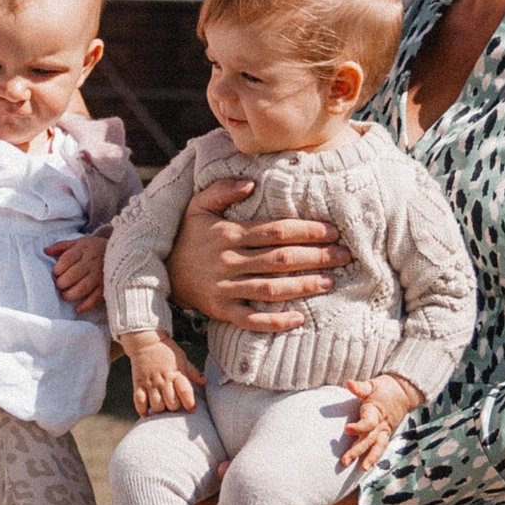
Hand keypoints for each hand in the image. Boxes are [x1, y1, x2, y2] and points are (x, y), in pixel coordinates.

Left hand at [49, 230, 108, 316]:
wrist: (120, 251)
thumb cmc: (94, 248)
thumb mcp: (79, 242)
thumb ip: (62, 247)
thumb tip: (45, 251)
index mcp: (83, 249)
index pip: (68, 258)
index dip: (59, 267)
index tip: (55, 273)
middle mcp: (92, 262)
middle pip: (74, 274)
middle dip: (63, 282)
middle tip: (59, 285)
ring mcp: (100, 275)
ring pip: (83, 287)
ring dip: (71, 294)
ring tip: (64, 295)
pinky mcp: (106, 286)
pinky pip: (96, 298)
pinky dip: (86, 305)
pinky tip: (77, 308)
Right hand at [122, 333, 202, 419]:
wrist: (146, 342)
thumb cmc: (167, 351)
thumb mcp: (182, 359)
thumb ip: (193, 372)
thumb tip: (205, 382)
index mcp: (176, 373)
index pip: (185, 391)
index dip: (190, 403)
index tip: (192, 409)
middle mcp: (163, 380)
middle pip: (171, 403)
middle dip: (175, 408)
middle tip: (174, 405)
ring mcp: (150, 383)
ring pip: (157, 405)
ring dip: (161, 409)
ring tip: (162, 406)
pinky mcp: (138, 384)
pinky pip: (139, 401)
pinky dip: (142, 410)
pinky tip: (147, 413)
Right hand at [167, 177, 347, 335]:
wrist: (161, 272)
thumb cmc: (187, 236)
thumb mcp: (197, 206)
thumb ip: (222, 190)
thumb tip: (251, 183)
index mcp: (227, 233)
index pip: (275, 231)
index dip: (307, 231)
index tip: (332, 231)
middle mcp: (228, 261)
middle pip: (279, 260)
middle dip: (315, 257)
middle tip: (343, 255)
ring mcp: (224, 288)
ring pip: (270, 289)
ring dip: (303, 286)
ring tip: (330, 281)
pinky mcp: (220, 311)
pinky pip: (250, 319)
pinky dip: (274, 321)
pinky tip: (299, 318)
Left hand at [334, 373, 419, 481]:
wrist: (404, 392)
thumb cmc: (384, 388)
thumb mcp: (372, 385)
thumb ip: (360, 387)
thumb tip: (349, 383)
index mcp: (376, 412)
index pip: (368, 423)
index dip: (359, 427)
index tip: (347, 429)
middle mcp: (381, 424)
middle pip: (369, 439)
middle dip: (357, 450)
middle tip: (344, 461)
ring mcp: (385, 431)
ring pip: (377, 447)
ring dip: (369, 459)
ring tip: (362, 469)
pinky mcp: (385, 434)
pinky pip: (380, 448)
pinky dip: (374, 457)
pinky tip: (366, 467)